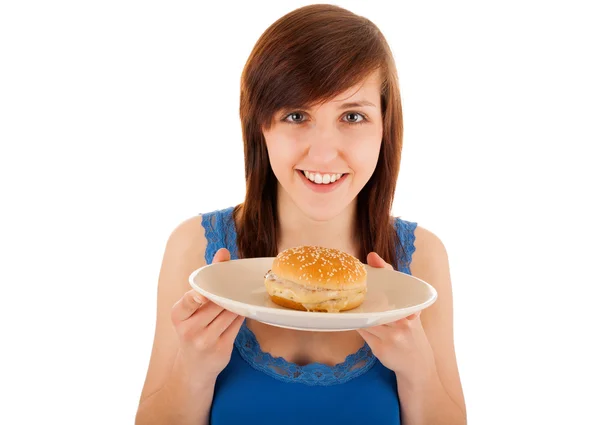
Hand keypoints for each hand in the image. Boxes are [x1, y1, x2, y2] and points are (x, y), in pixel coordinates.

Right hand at [170, 248, 243, 381]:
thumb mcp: (192, 308)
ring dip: (236, 303)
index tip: (205, 293)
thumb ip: (206, 281)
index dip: (199, 296)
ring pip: (229, 313)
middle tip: (237, 282)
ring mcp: (205, 341)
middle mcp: (189, 329)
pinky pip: (237, 325)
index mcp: (178, 314)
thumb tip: (223, 252)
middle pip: (216, 304)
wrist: (194, 367)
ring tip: (240, 296)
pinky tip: (242, 310)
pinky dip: (241, 315)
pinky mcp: (221, 349)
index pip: (188, 301)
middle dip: (227, 293)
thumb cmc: (194, 329)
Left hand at [356, 252, 436, 381]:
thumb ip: (395, 292)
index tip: (372, 257)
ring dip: (356, 310)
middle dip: (365, 292)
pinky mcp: (382, 348)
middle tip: (349, 283)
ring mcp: (393, 335)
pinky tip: (350, 319)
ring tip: (345, 299)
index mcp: (412, 308)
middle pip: (379, 300)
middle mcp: (405, 320)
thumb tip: (373, 259)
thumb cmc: (410, 333)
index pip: (397, 283)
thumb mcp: (409, 312)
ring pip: (367, 316)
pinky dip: (356, 323)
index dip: (385, 268)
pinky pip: (362, 331)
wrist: (418, 365)